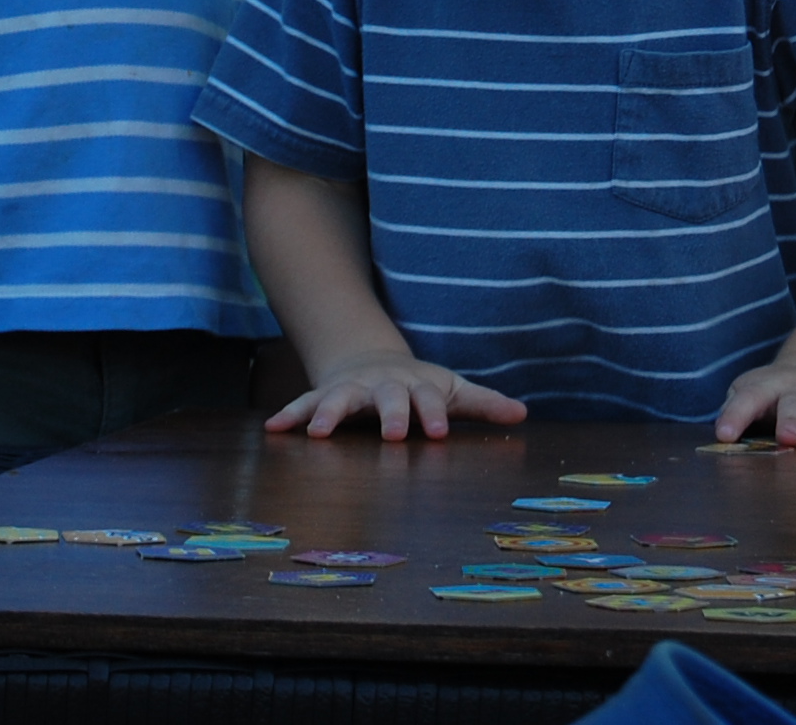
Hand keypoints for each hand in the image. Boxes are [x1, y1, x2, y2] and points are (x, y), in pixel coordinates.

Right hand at [267, 349, 526, 440]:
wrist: (371, 359)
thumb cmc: (419, 386)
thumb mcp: (452, 389)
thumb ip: (484, 404)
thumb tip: (523, 415)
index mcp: (418, 386)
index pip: (430, 399)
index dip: (433, 414)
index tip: (438, 433)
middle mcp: (384, 385)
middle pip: (388, 397)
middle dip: (391, 413)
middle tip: (393, 435)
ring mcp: (353, 388)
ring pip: (340, 398)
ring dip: (328, 413)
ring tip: (317, 433)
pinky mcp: (326, 394)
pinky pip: (304, 403)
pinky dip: (290, 414)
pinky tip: (273, 429)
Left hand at [716, 352, 795, 445]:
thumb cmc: (775, 394)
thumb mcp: (752, 393)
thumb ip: (735, 410)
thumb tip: (719, 433)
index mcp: (768, 386)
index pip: (748, 398)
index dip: (735, 415)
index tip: (724, 435)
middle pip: (792, 404)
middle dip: (789, 420)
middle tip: (786, 438)